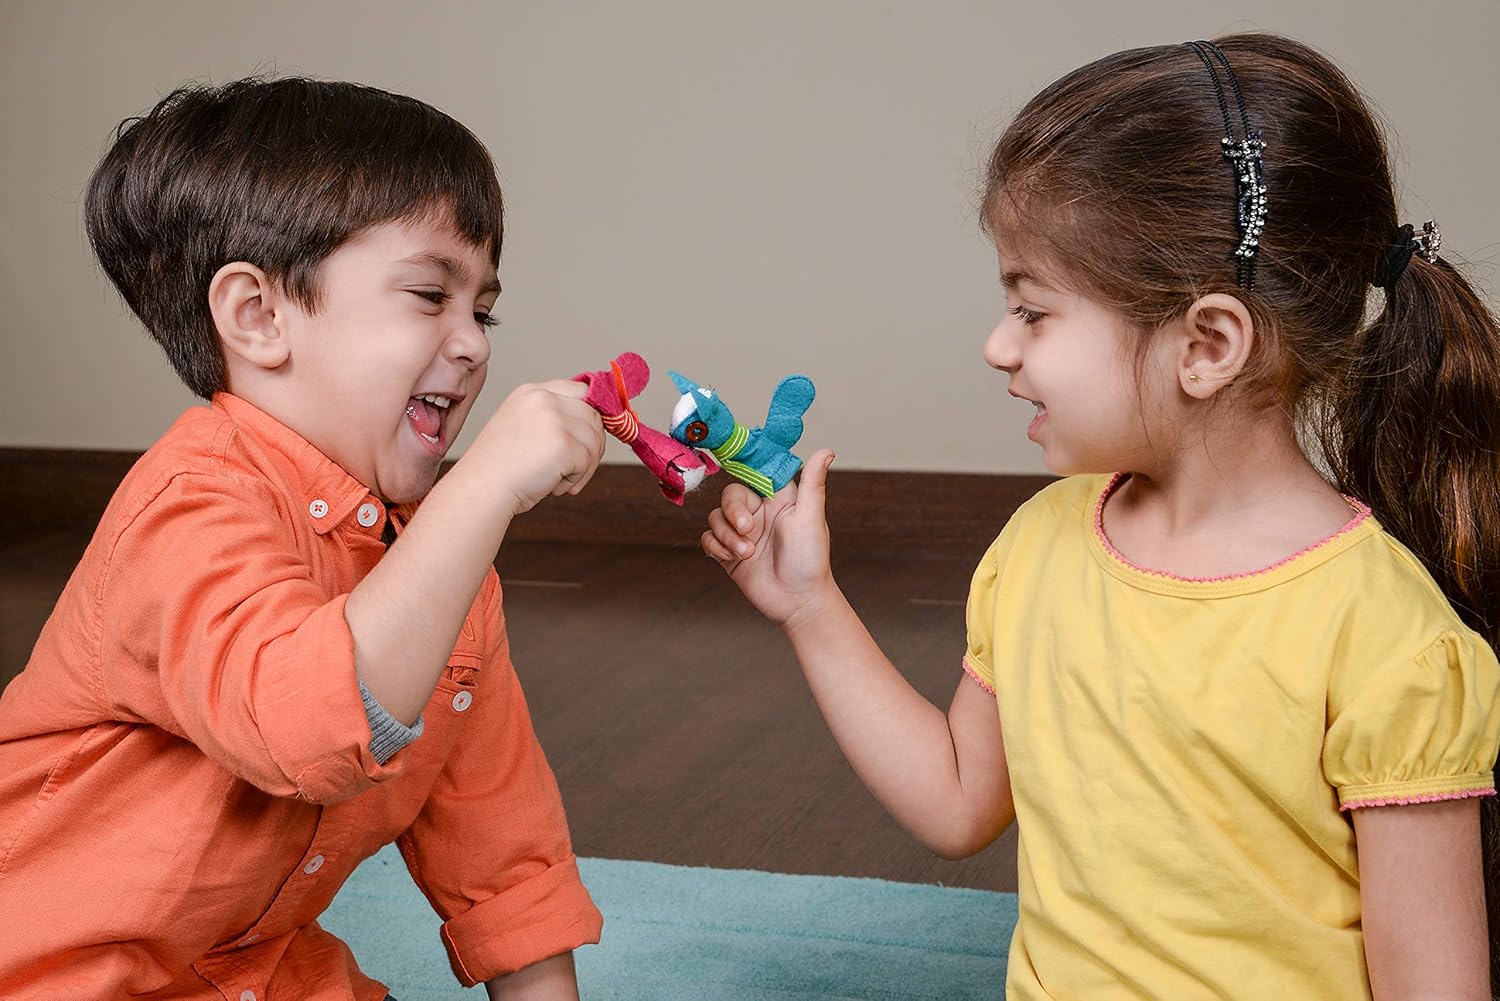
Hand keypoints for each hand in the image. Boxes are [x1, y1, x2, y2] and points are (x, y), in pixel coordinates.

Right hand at [469, 380, 605, 515]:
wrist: (479, 490)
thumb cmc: (497, 469)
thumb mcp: (522, 428)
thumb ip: (552, 419)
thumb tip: (593, 427)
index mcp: (531, 392)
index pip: (581, 392)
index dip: (589, 417)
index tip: (586, 440)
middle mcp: (543, 398)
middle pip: (593, 417)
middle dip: (590, 447)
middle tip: (572, 470)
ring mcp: (553, 419)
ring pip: (594, 441)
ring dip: (583, 467)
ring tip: (554, 480)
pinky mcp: (563, 443)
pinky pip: (587, 462)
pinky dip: (575, 480)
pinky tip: (552, 485)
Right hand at [701, 448, 837, 627]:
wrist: (797, 602)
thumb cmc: (810, 560)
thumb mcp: (811, 518)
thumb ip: (813, 484)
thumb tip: (827, 451)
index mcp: (778, 499)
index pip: (755, 473)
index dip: (744, 468)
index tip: (733, 462)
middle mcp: (758, 512)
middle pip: (730, 495)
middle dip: (733, 512)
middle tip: (748, 530)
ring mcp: (742, 533)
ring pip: (716, 517)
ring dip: (727, 535)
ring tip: (748, 554)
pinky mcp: (728, 552)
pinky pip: (708, 538)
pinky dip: (716, 546)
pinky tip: (732, 558)